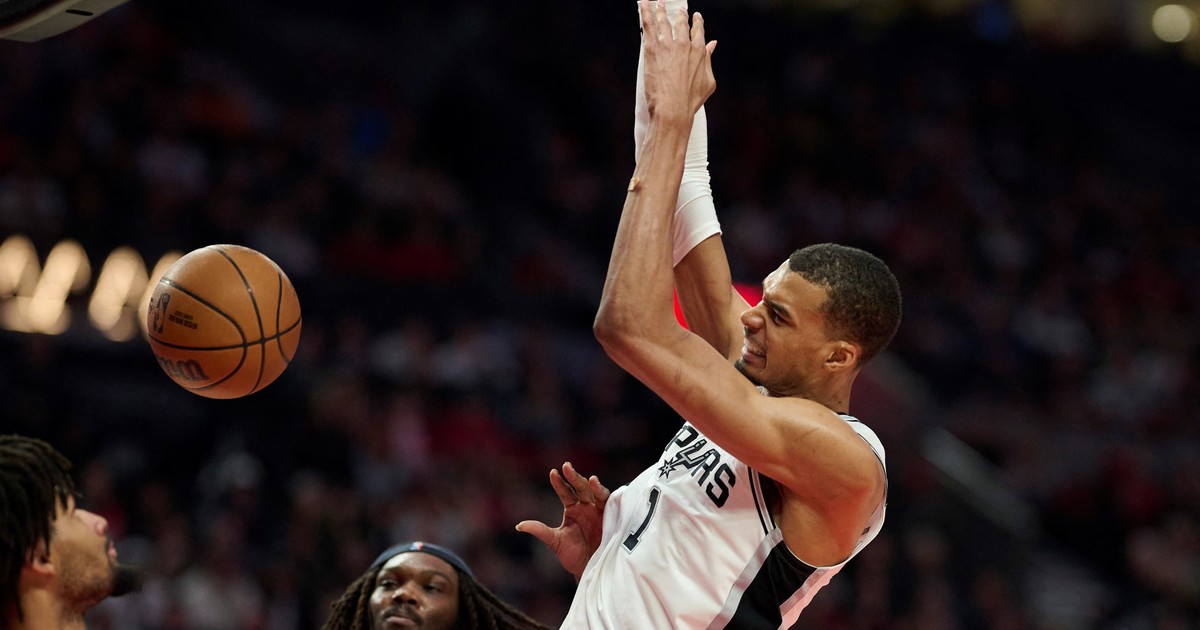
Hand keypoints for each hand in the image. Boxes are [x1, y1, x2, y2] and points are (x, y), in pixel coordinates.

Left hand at [515, 462, 610, 581]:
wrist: (589, 570)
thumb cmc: (573, 556)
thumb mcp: (555, 542)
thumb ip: (541, 531)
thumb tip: (519, 525)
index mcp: (573, 509)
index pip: (565, 492)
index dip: (559, 483)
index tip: (553, 472)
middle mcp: (587, 507)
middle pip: (581, 488)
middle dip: (574, 477)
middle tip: (567, 467)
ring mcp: (600, 512)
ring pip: (597, 494)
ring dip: (595, 486)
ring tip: (592, 480)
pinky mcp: (612, 518)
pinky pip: (611, 505)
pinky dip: (609, 498)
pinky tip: (605, 491)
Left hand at [639, 0, 716, 123]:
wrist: (673, 108)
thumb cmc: (691, 100)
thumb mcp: (708, 81)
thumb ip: (709, 60)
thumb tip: (713, 45)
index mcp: (699, 51)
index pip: (698, 31)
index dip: (697, 22)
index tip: (696, 17)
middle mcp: (685, 44)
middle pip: (681, 24)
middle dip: (680, 14)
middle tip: (678, 8)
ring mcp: (668, 45)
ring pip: (664, 21)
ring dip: (660, 10)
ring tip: (657, 2)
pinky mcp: (652, 48)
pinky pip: (648, 25)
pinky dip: (645, 12)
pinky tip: (643, 4)